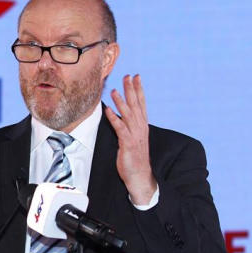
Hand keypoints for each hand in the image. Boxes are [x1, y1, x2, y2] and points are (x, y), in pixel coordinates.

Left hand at [104, 74, 156, 204]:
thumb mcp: (133, 138)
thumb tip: (122, 113)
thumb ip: (129, 125)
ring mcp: (135, 136)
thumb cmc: (135, 158)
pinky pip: (120, 129)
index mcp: (142, 126)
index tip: (136, 77)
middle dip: (131, 89)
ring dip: (121, 102)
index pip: (141, 103)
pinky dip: (114, 119)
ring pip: (128, 115)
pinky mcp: (128, 144)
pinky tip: (109, 111)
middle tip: (128, 76)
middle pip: (136, 105)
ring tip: (114, 90)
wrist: (140, 176)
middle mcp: (140, 128)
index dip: (138, 89)